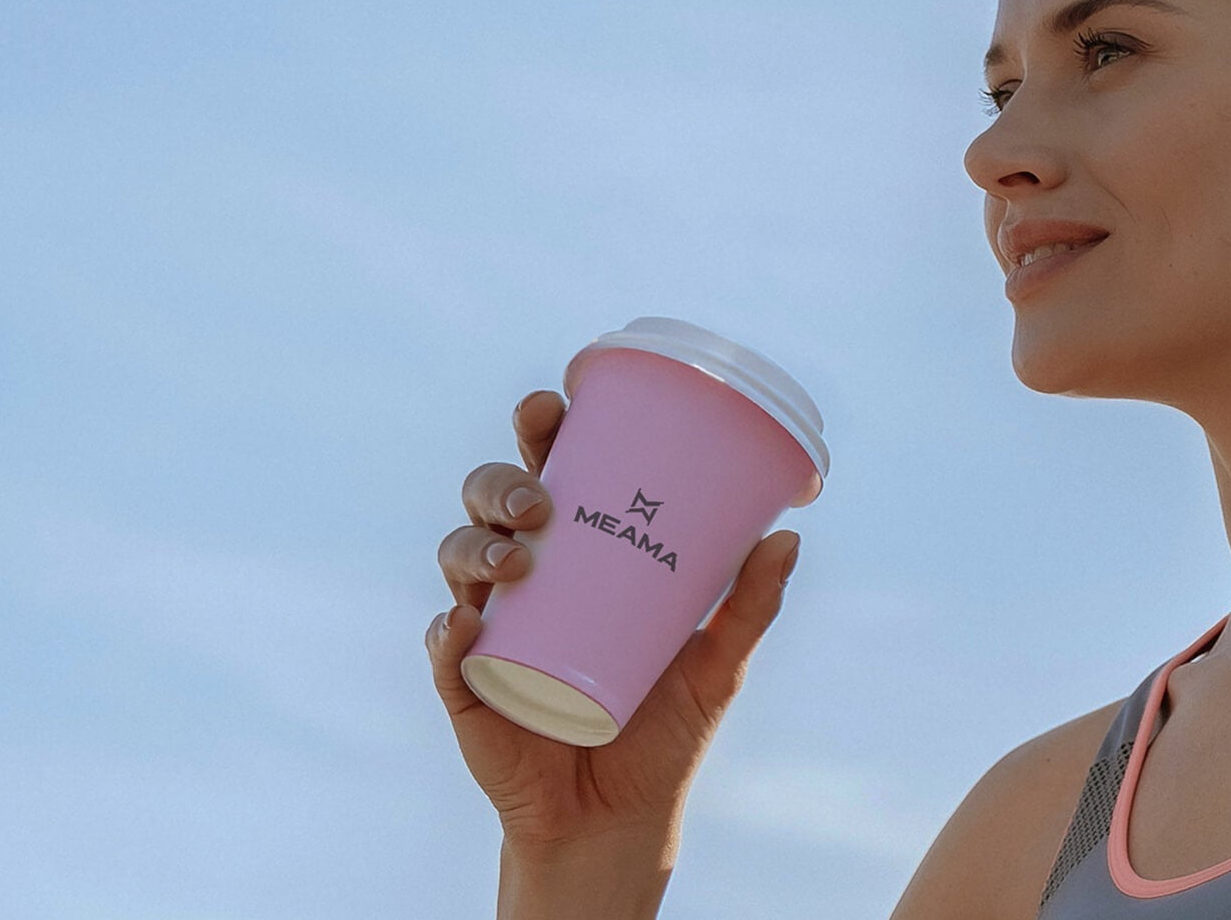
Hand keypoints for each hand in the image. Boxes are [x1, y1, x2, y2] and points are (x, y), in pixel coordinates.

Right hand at [427, 389, 804, 852]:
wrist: (620, 821)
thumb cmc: (662, 733)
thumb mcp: (714, 666)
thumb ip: (748, 608)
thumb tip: (788, 537)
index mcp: (573, 555)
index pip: (546, 473)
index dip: (538, 431)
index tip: (552, 408)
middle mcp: (521, 579)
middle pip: (488, 504)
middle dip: (500, 484)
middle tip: (540, 502)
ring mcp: (487, 628)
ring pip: (459, 560)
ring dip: (474, 546)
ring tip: (516, 561)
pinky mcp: (465, 686)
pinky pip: (442, 649)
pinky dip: (446, 631)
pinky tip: (466, 622)